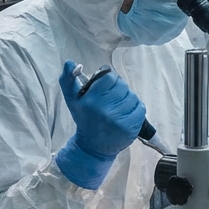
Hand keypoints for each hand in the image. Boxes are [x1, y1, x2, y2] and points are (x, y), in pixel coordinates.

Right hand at [55, 60, 146, 189]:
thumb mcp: (72, 100)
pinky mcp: (130, 127)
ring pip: (132, 96)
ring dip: (127, 99)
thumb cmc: (84, 119)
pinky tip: (127, 114)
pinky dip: (136, 108)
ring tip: (118, 107)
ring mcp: (119, 120)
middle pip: (122, 85)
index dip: (109, 80)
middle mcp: (104, 110)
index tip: (105, 89)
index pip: (109, 77)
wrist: (93, 146)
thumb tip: (70, 62)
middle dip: (118, 90)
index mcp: (90, 101)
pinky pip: (140, 107)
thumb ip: (68, 79)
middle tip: (111, 100)